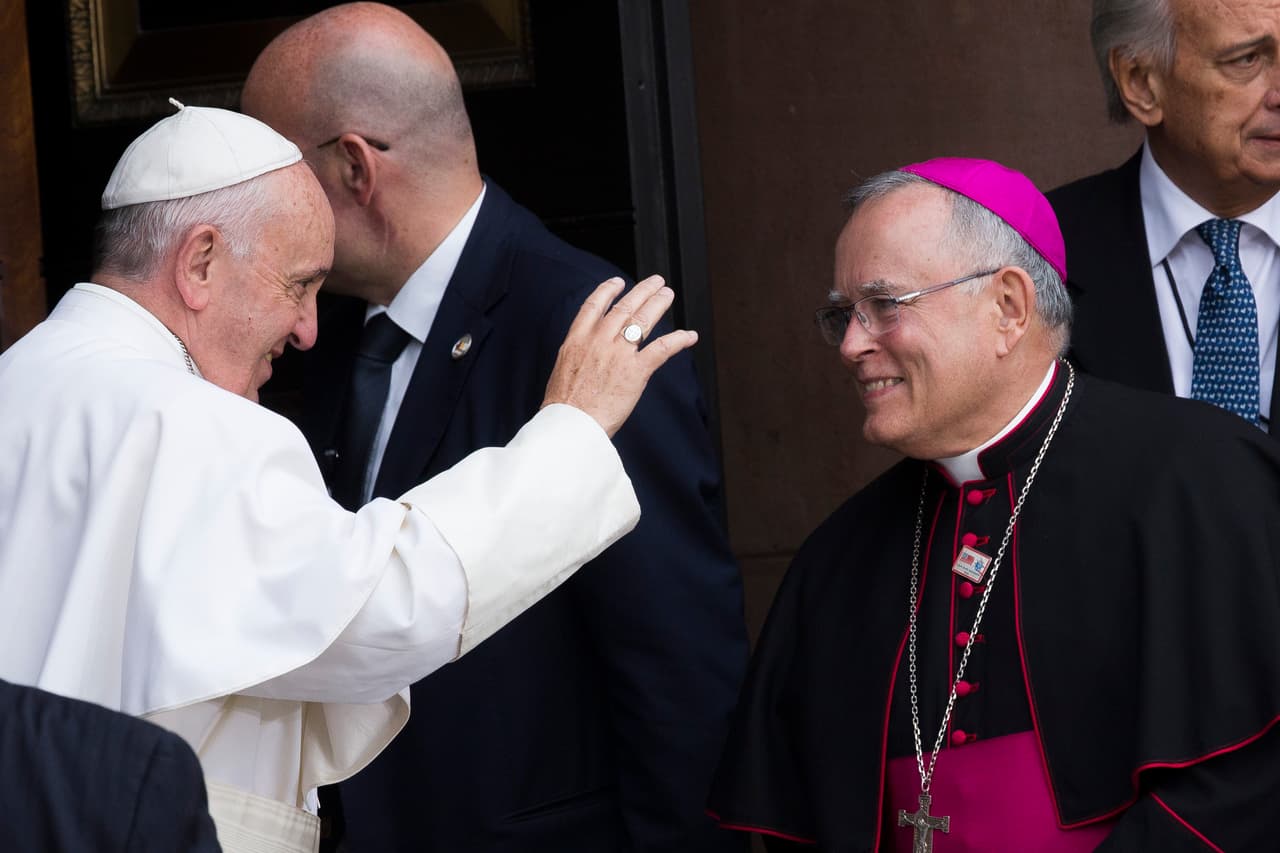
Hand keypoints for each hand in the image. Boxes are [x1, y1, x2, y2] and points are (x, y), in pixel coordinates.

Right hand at [542, 275, 697, 436]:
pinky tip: (689, 336)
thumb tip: (587, 357)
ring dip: (658, 304)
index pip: (594, 305)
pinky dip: (678, 340)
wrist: (570, 424)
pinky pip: (662, 348)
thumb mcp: (563, 370)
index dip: (608, 290)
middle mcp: (598, 340)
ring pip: (643, 320)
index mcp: (577, 340)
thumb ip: (579, 356)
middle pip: (624, 307)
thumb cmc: (564, 407)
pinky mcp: (636, 371)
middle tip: (655, 283)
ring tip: (668, 295)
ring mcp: (618, 354)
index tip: (618, 283)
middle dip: (642, 291)